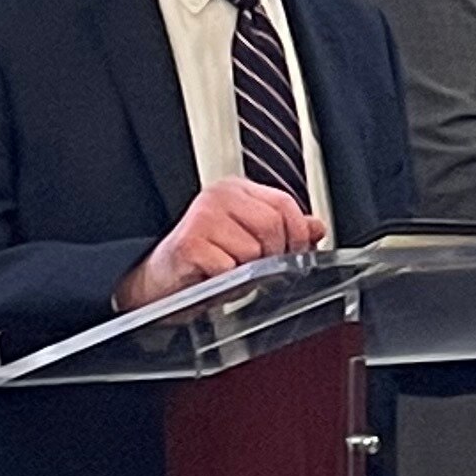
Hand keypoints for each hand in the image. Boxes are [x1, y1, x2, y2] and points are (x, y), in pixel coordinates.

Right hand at [112, 178, 323, 314]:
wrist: (158, 285)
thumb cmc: (202, 263)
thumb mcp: (250, 243)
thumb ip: (285, 232)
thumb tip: (317, 227)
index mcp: (236, 190)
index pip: (284, 203)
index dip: (297, 233)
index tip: (295, 253)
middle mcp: (218, 197)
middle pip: (273, 225)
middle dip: (273, 256)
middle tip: (256, 270)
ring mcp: (202, 217)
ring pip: (254, 251)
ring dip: (246, 273)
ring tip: (227, 273)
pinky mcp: (189, 244)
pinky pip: (229, 269)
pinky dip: (226, 284)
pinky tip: (211, 279)